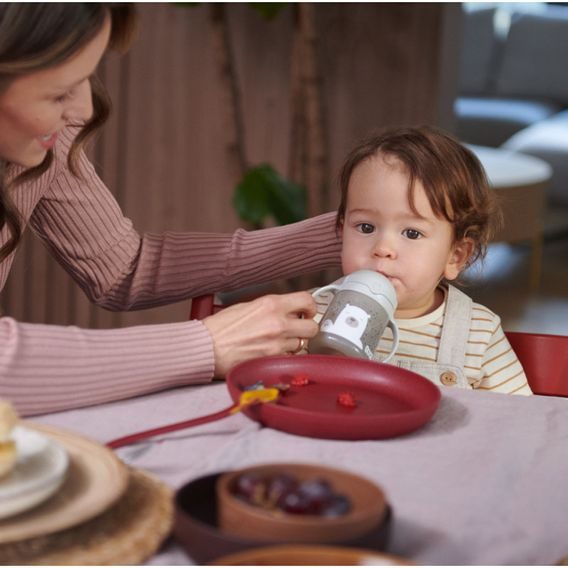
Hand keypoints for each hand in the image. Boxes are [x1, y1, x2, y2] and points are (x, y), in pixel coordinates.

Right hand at [202, 292, 317, 376]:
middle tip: (298, 329)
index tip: (307, 312)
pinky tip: (272, 353)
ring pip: (302, 344)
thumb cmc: (221, 328)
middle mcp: (277, 322)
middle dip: (306, 328)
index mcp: (271, 304)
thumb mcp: (248, 306)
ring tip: (278, 342)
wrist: (207, 347)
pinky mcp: (272, 360)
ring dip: (294, 344)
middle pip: (312, 327)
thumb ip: (271, 308)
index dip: (310, 307)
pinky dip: (284, 356)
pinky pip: (290, 358)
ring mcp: (277, 343)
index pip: (306, 300)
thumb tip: (288, 310)